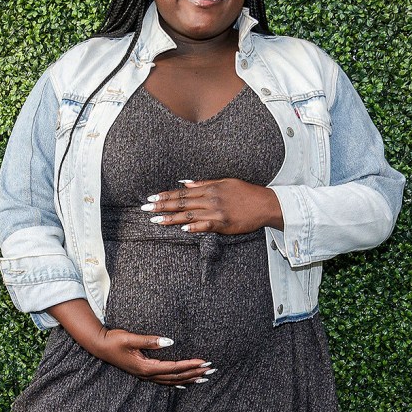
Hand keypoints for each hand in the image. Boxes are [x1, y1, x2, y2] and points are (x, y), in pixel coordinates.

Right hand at [45, 299, 213, 386]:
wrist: (99, 346)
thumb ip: (149, 340)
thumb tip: (170, 341)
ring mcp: (146, 376)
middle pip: (176, 377)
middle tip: (211, 369)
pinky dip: (177, 383)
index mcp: (145, 367)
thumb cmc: (114, 340)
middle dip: (194, 373)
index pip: (173, 368)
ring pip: (172, 381)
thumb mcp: (130, 338)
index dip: (189, 365)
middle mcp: (147, 374)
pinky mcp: (144, 373)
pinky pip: (165, 381)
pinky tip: (186, 384)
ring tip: (204, 377)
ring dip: (189, 379)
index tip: (203, 362)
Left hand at [140, 178, 283, 234]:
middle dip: (162, 206)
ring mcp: (217, 212)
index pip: (182, 192)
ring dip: (171, 218)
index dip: (166, 195)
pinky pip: (206, 226)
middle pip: (182, 203)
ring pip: (189, 215)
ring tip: (156, 221)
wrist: (265, 204)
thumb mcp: (224, 182)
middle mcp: (210, 199)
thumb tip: (184, 183)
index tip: (152, 198)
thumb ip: (203, 183)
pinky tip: (182, 230)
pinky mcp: (224, 224)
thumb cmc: (246, 192)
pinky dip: (194, 228)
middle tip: (146, 209)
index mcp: (209, 188)